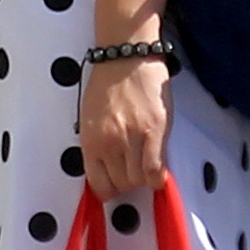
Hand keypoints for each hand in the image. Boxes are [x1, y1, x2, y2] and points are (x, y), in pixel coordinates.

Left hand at [79, 56, 170, 204]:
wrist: (126, 59)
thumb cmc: (107, 84)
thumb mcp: (90, 119)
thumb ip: (98, 145)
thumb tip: (108, 168)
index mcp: (90, 141)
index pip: (98, 184)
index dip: (109, 191)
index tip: (115, 188)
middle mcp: (109, 144)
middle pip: (121, 184)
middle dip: (128, 184)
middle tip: (133, 174)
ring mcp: (132, 138)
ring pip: (138, 179)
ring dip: (143, 179)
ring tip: (146, 168)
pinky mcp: (154, 131)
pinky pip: (155, 168)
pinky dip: (158, 176)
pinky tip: (159, 173)